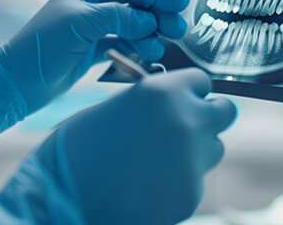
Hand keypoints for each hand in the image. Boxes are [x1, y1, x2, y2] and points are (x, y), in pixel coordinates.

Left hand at [0, 0, 189, 144]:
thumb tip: (148, 21)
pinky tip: (149, 54)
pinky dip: (137, 48)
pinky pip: (123, 45)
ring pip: (131, 27)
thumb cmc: (39, 49)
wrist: (16, 85)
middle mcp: (89, 7)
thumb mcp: (79, 25)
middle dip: (157, 15)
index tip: (179, 1)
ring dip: (149, 35)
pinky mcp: (91, 52)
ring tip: (159, 47)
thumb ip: (117, 18)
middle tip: (177, 27)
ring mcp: (91, 30)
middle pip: (134, 6)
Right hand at [0, 69, 237, 224]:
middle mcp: (186, 123)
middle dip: (206, 118)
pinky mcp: (190, 196)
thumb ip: (151, 103)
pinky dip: (178, 183)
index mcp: (163, 92)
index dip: (189, 92)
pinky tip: (146, 187)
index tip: (181, 101)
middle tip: (184, 128)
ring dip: (195, 151)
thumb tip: (175, 104)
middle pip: (224, 112)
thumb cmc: (74, 150)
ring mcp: (192, 162)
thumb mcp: (114, 109)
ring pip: (213, 149)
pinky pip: (195, 181)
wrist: (58, 201)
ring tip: (156, 161)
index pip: (202, 81)